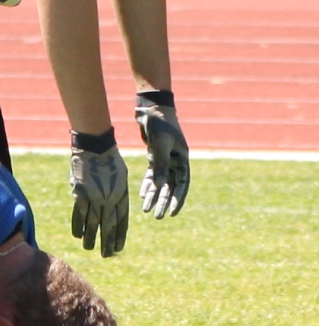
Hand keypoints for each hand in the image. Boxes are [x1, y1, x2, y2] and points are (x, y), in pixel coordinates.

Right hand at [68, 132, 129, 257]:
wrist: (95, 147)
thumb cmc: (111, 159)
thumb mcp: (121, 177)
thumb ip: (118, 193)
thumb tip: (114, 208)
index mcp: (121, 195)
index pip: (121, 220)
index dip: (119, 235)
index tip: (118, 248)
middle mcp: (108, 199)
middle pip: (108, 224)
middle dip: (107, 241)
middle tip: (107, 255)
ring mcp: (94, 197)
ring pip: (93, 221)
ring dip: (92, 237)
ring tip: (90, 249)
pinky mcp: (80, 193)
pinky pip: (79, 213)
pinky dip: (78, 224)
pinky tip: (78, 235)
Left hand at [134, 90, 189, 219]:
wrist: (151, 110)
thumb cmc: (160, 125)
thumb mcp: (160, 146)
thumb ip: (160, 166)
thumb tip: (159, 187)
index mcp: (183, 159)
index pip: (182, 184)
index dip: (178, 200)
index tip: (172, 213)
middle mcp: (176, 161)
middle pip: (170, 186)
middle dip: (164, 202)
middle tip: (157, 216)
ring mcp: (166, 158)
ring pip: (160, 182)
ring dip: (154, 196)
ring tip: (146, 210)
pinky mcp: (155, 155)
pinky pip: (152, 174)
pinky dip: (148, 184)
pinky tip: (142, 195)